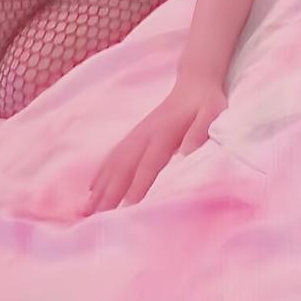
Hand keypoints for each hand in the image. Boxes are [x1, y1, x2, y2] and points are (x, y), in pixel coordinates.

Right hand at [86, 78, 227, 213]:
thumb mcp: (212, 114)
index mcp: (165, 132)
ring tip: (88, 209)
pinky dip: (102, 173)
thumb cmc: (206, 104)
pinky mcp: (135, 135)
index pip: (149, 162)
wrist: (194, 84)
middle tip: (97, 216)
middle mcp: (146, 134)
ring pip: (115, 162)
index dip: (138, 183)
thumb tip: (187, 152)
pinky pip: (114, 155)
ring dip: (101, 185)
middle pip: (124, 165)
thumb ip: (200, 132)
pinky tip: (92, 189)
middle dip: (110, 191)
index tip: (127, 205)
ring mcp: (137, 134)